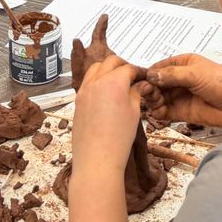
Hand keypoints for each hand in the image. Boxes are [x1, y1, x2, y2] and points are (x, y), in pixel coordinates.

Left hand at [72, 54, 147, 175]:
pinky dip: (97, 80)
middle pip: (110, 62)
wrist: (97, 159)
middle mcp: (96, 82)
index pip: (128, 68)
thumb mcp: (134, 113)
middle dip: (123, 65)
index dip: (138, 71)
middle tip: (132, 76)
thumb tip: (140, 85)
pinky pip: (87, 82)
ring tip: (117, 82)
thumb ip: (136, 93)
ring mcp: (84, 91)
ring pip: (95, 68)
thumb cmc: (118, 139)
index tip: (143, 77)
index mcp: (113, 82)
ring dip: (107, 69)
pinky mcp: (78, 101)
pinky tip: (105, 93)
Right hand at [138, 54, 221, 131]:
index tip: (139, 79)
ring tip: (156, 102)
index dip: (149, 72)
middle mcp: (180, 78)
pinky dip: (158, 113)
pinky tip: (158, 113)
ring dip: (153, 100)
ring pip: (158, 97)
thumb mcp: (197, 74)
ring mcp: (180, 95)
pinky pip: (164, 112)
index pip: (160, 66)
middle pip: (157, 82)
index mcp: (185, 63)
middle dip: (150, 88)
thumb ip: (172, 75)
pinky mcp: (182, 112)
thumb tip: (150, 76)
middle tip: (148, 93)